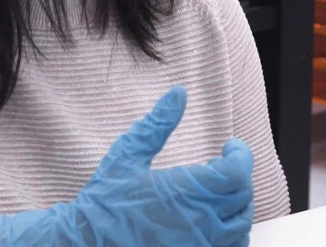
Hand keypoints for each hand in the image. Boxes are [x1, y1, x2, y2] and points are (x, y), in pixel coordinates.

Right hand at [0, 86, 254, 246]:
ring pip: (240, 226)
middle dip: (237, 177)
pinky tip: (213, 222)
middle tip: (220, 168)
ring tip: (216, 194)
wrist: (82, 244)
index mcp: (184, 191)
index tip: (229, 147)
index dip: (240, 155)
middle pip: (243, 197)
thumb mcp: (127, 155)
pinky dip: (230, 234)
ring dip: (235, 205)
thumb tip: (178, 93)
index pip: (237, 172)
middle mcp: (198, 221)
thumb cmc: (103, 201)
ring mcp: (198, 245)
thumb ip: (157, 123)